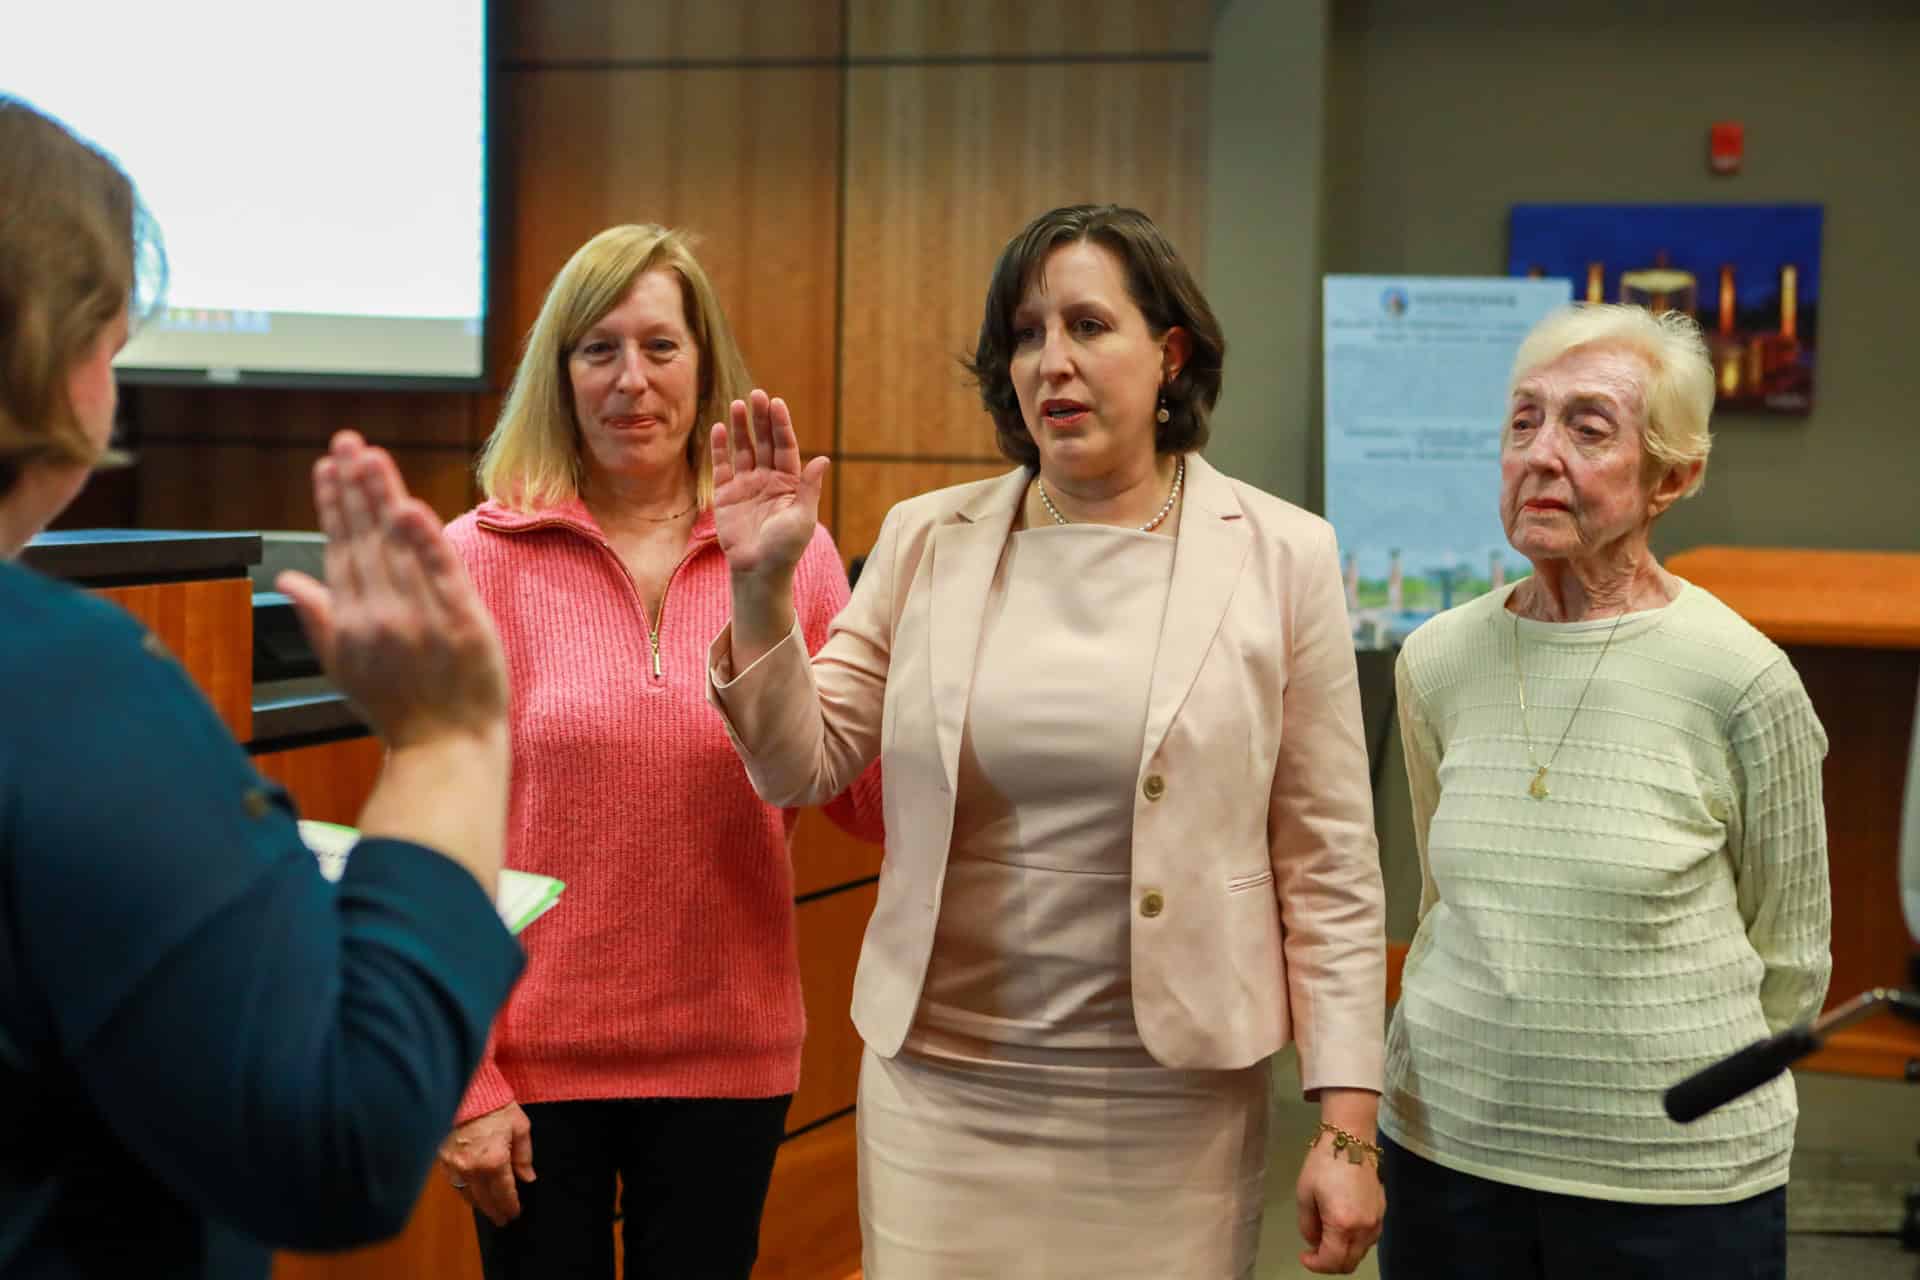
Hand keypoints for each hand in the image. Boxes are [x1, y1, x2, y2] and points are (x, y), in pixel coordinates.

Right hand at [277, 430, 507, 749]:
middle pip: (364, 539)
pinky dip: (424, 541)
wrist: (445, 750)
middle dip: (353, 487)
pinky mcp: (460, 623)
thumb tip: (285, 580)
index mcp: (351, 622)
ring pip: (397, 548)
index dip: (333, 506)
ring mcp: (419, 619)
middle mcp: (379, 615)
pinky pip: (440, 574)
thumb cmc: (398, 710)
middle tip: (346, 441)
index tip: (327, 467)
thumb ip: (317, 617)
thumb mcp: (344, 667)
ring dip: (382, 498)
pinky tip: (410, 507)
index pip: (339, 549)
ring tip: (369, 456)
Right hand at [438, 1102, 533, 1226]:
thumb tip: (527, 1177)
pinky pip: (454, 1183)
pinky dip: (465, 1191)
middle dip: (495, 1211)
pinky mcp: (441, 1160)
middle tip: (503, 1219)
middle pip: (484, 1200)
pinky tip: (472, 1193)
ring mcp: (454, 1166)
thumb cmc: (496, 1105)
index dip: (510, 1206)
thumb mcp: (519, 1126)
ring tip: (489, 1209)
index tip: (515, 1213)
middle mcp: (472, 1169)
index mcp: (494, 1161)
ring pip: (467, 1195)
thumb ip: (524, 1155)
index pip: (504, 1193)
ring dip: (479, 1204)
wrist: (466, 1090)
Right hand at [710, 390, 828, 582]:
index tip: (777, 404)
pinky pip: (722, 466)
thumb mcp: (803, 517)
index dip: (781, 426)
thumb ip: (809, 488)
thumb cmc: (786, 548)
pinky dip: (720, 448)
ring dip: (740, 427)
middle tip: (756, 394)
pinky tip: (718, 428)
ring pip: (743, 449)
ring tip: (737, 405)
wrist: (758, 571)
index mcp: (789, 483)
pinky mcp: (726, 495)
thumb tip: (823, 460)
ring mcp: (746, 485)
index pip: (785, 447)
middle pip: (764, 442)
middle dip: (761, 419)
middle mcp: (768, 479)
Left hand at [1295, 1135, 1384, 1273]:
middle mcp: (1365, 1228)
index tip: (1304, 1257)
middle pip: (1350, 1263)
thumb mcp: (1304, 1194)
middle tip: (1314, 1251)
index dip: (1316, 1265)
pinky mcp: (1382, 1212)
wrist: (1351, 1138)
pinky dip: (1354, 1241)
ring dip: (1343, 1252)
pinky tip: (1341, 1227)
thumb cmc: (1323, 1163)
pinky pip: (1368, 1238)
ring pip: (1361, 1252)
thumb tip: (1314, 1241)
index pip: (1332, 1261)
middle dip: (1330, 1263)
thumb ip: (1307, 1225)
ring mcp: (1377, 1221)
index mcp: (1343, 1224)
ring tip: (1325, 1236)